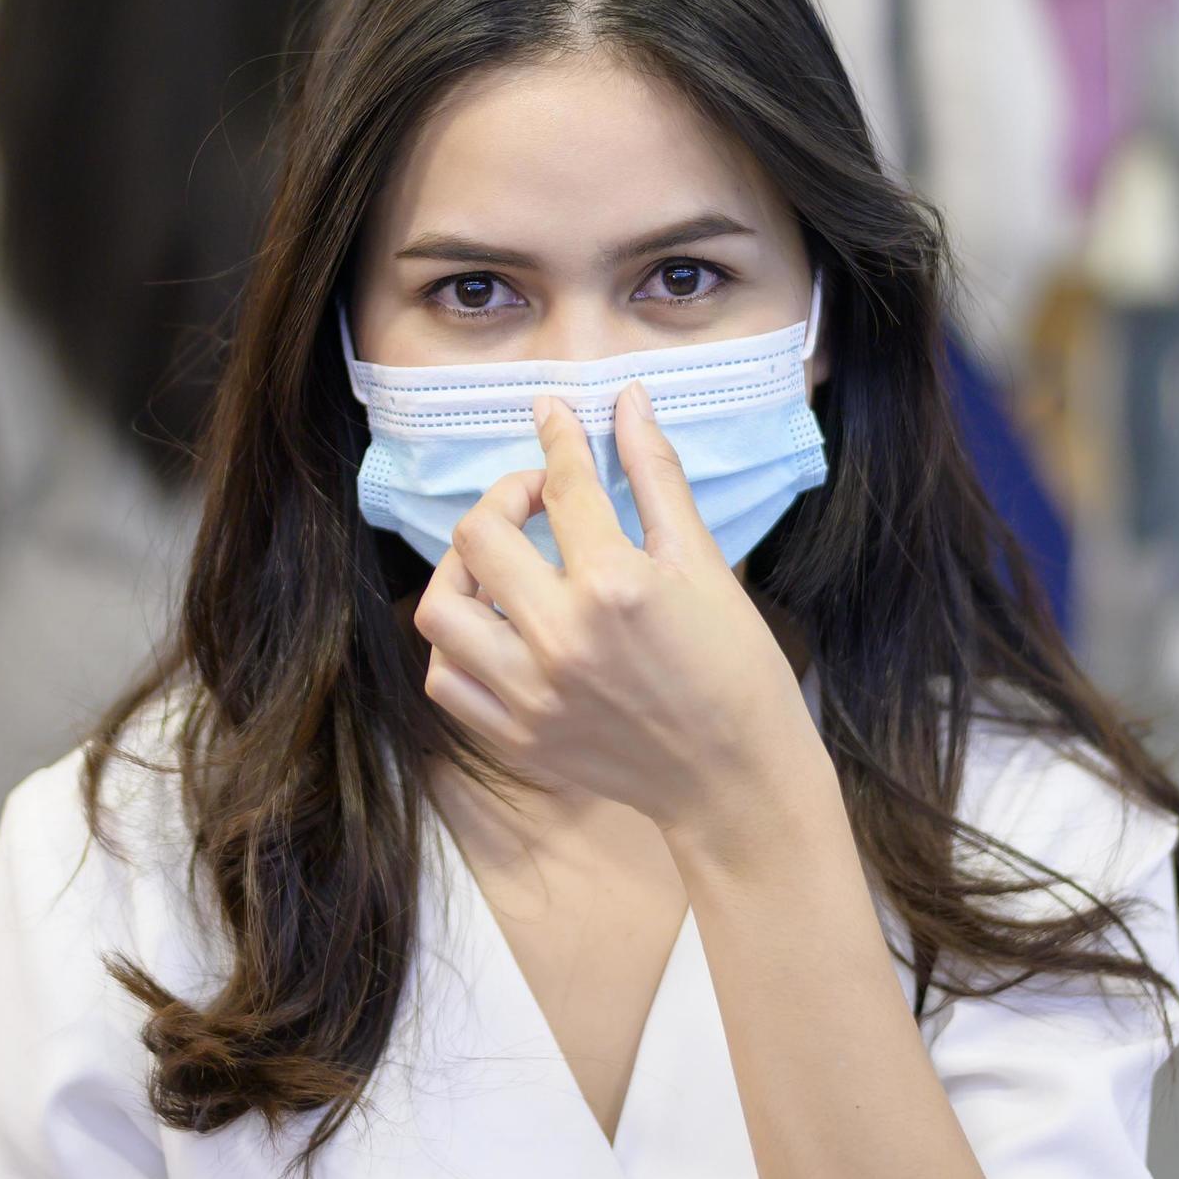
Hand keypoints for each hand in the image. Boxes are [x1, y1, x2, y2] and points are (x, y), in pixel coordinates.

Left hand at [413, 385, 819, 837]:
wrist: (736, 779)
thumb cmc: (734, 666)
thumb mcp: (703, 562)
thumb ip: (655, 476)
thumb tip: (629, 399)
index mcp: (615, 586)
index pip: (565, 486)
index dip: (558, 438)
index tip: (554, 417)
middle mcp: (560, 639)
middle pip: (478, 537)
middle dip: (505, 499)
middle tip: (538, 502)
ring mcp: (529, 695)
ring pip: (442, 610)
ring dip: (463, 571)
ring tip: (502, 564)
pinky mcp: (515, 738)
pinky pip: (446, 679)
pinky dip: (457, 645)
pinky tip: (495, 626)